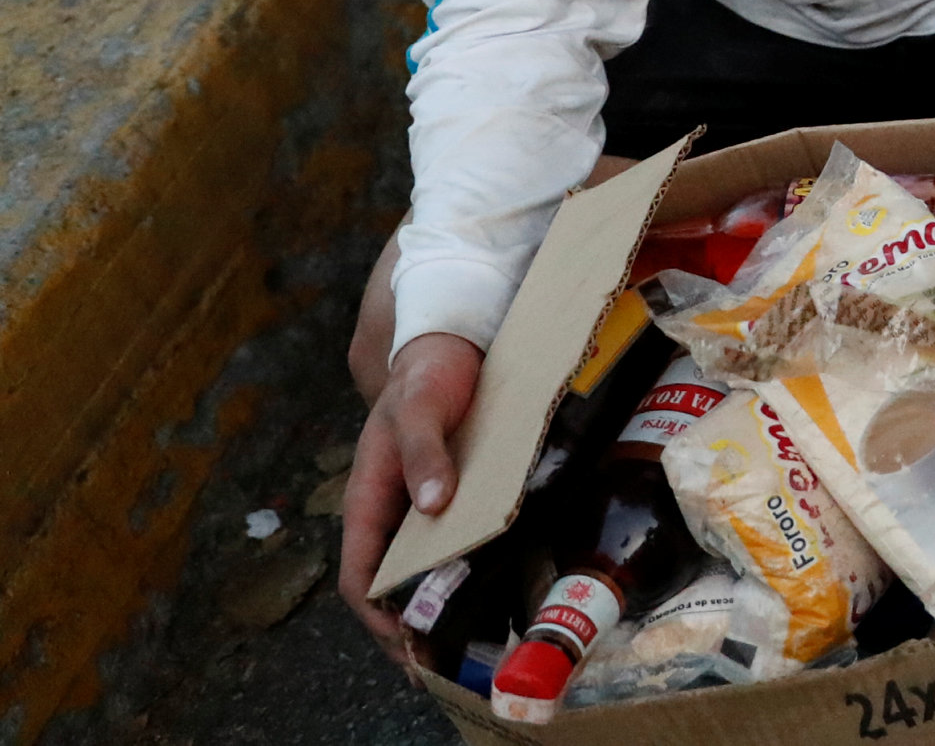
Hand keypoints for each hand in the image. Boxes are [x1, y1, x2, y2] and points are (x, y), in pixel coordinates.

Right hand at [339, 332, 483, 654]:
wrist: (450, 342)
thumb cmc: (429, 373)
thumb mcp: (421, 406)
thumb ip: (423, 451)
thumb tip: (430, 504)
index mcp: (369, 497)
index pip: (359, 573)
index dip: (376, 615)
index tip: (406, 645)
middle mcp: (391, 510)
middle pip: (388, 585)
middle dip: (408, 629)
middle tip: (441, 667)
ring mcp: (421, 507)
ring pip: (421, 571)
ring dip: (438, 610)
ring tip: (472, 648)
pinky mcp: (452, 498)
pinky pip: (451, 547)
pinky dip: (466, 577)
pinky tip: (501, 596)